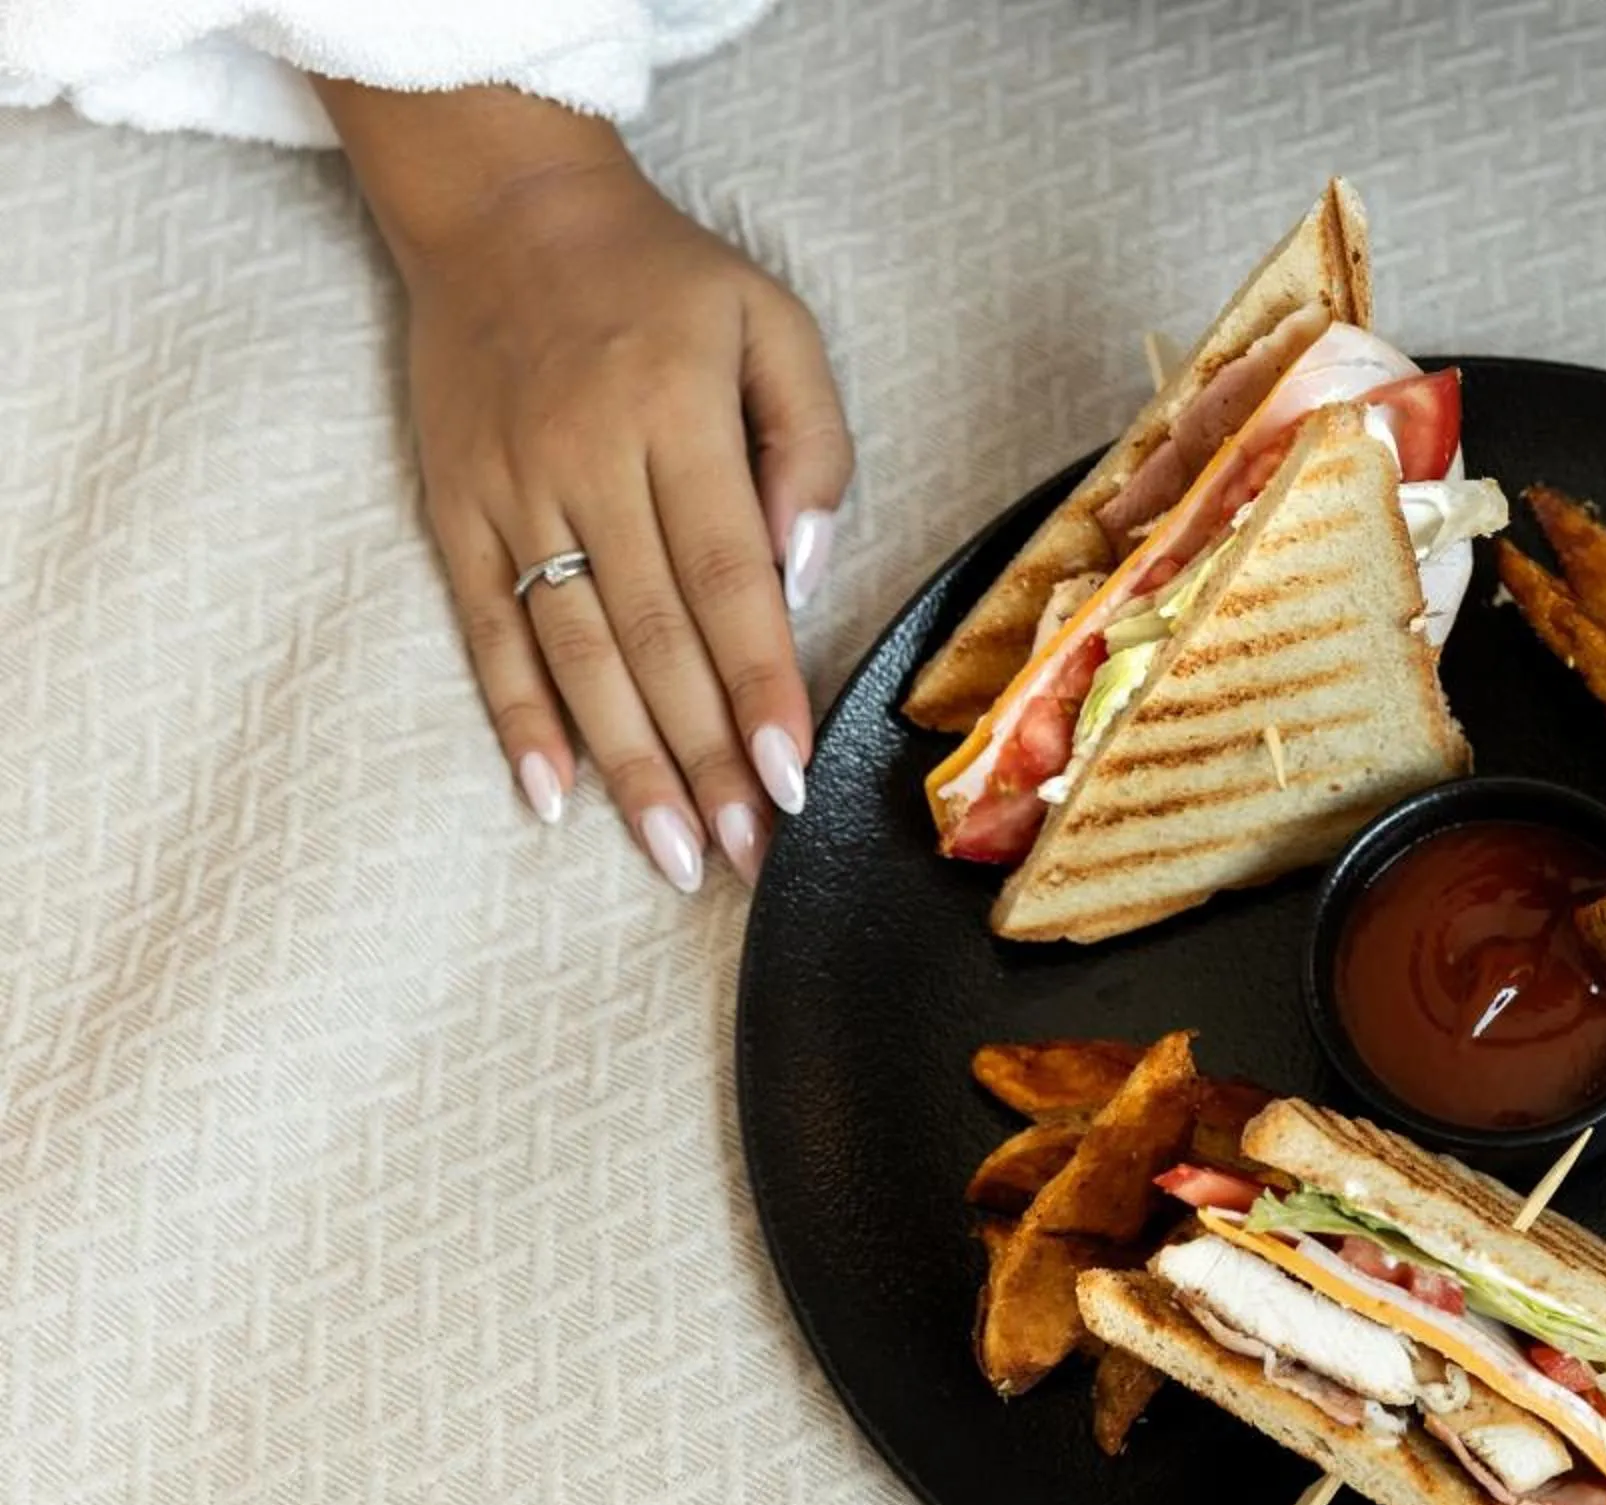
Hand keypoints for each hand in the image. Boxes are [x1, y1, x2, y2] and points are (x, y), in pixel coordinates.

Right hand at [320, 83, 853, 887]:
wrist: (502, 208)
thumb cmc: (662, 276)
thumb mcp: (772, 321)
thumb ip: (810, 441)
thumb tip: (803, 569)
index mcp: (673, 415)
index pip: (728, 582)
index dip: (760, 687)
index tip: (791, 776)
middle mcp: (585, 461)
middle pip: (654, 639)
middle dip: (704, 758)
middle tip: (746, 852)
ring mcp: (510, 491)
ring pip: (574, 653)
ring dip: (625, 764)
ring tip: (672, 854)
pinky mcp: (454, 507)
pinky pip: (485, 628)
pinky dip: (517, 717)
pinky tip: (552, 796)